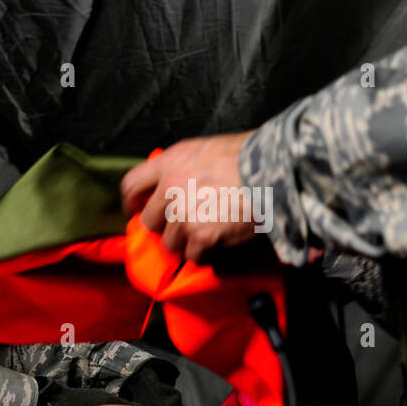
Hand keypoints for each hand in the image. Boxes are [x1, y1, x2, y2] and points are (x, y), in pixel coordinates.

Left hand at [120, 132, 259, 262]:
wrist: (275, 172)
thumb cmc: (249, 156)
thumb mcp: (206, 149)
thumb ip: (183, 166)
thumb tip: (173, 184)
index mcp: (170, 162)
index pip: (132, 184)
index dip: (132, 202)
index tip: (136, 211)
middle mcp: (170, 188)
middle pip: (150, 221)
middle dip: (165, 227)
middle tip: (184, 228)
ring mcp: (184, 214)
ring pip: (171, 242)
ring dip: (188, 242)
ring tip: (211, 232)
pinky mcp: (201, 236)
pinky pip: (194, 256)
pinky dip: (207, 254)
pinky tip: (222, 242)